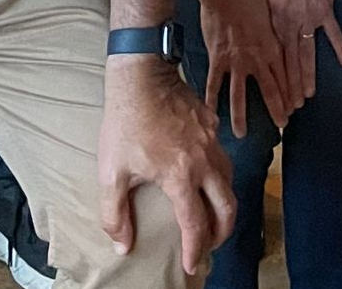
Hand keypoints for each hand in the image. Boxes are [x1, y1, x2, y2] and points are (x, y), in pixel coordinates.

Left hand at [99, 58, 234, 275]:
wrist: (142, 75)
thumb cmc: (125, 123)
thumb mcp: (111, 172)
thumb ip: (115, 214)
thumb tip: (123, 245)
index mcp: (180, 177)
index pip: (196, 225)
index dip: (196, 250)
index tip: (193, 265)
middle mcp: (203, 162)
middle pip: (227, 206)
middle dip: (222, 232)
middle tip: (211, 244)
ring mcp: (212, 141)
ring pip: (230, 180)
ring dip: (225, 203)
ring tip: (212, 214)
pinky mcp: (212, 124)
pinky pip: (223, 156)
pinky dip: (219, 175)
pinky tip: (205, 175)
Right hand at [195, 0, 294, 135]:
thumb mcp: (272, 13)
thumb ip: (275, 30)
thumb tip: (281, 32)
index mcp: (273, 47)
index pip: (285, 77)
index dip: (290, 94)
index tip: (295, 107)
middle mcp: (257, 59)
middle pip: (270, 90)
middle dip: (277, 110)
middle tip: (282, 125)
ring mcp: (236, 61)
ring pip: (239, 95)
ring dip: (241, 116)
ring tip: (241, 134)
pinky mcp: (217, 59)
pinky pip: (213, 83)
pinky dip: (211, 99)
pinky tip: (210, 114)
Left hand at [257, 0, 341, 107]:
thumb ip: (258, 6)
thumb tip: (248, 15)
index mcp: (274, 21)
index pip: (273, 56)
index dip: (273, 77)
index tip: (273, 94)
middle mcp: (291, 25)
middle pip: (290, 61)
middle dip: (290, 85)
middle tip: (292, 106)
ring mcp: (310, 19)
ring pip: (308, 53)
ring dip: (308, 75)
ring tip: (309, 95)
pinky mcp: (326, 11)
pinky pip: (334, 33)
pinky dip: (341, 47)